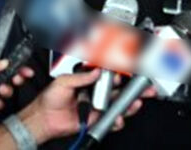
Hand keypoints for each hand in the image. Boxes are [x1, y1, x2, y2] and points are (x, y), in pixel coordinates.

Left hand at [18, 69, 154, 144]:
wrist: (44, 119)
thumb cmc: (50, 99)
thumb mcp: (64, 82)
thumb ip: (81, 77)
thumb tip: (96, 71)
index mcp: (90, 80)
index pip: (109, 74)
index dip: (121, 72)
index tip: (130, 70)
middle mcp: (96, 92)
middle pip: (119, 89)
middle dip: (134, 88)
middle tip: (146, 86)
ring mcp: (98, 106)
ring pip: (119, 104)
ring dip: (130, 104)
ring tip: (136, 102)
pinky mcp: (97, 119)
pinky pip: (111, 119)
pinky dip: (118, 120)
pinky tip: (120, 118)